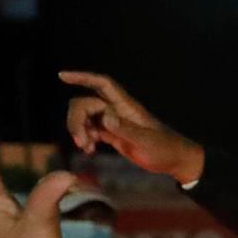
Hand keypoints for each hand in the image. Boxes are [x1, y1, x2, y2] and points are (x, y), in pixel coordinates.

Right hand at [62, 71, 205, 184]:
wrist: (176, 161)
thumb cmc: (166, 149)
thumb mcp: (147, 141)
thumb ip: (126, 130)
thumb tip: (104, 117)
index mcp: (126, 106)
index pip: (102, 84)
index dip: (83, 77)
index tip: (62, 76)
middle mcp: (117, 110)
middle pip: (86, 103)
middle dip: (76, 119)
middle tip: (81, 141)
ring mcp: (114, 122)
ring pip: (86, 118)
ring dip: (79, 131)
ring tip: (86, 148)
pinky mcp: (113, 134)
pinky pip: (91, 130)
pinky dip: (86, 139)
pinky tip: (90, 151)